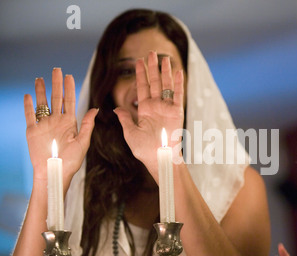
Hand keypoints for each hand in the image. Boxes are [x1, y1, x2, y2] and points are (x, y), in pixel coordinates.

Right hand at [24, 68, 97, 182]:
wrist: (54, 173)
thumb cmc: (71, 162)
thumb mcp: (83, 143)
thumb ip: (87, 125)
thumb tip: (95, 109)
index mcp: (70, 123)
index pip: (70, 101)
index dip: (69, 88)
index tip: (69, 76)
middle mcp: (57, 121)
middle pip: (56, 98)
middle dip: (56, 84)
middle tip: (56, 70)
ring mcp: (44, 125)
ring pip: (42, 104)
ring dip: (41, 91)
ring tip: (40, 78)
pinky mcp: (32, 131)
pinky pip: (30, 115)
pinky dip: (28, 105)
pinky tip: (28, 95)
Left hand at [114, 51, 183, 177]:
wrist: (160, 159)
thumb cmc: (144, 150)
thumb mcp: (130, 133)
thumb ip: (125, 119)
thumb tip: (115, 108)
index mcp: (144, 110)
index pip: (141, 88)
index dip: (140, 74)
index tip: (138, 61)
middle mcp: (156, 107)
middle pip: (154, 82)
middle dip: (152, 68)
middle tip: (151, 52)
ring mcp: (167, 108)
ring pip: (166, 86)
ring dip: (165, 72)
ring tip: (164, 58)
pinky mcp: (177, 112)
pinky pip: (178, 95)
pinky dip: (179, 84)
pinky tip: (178, 72)